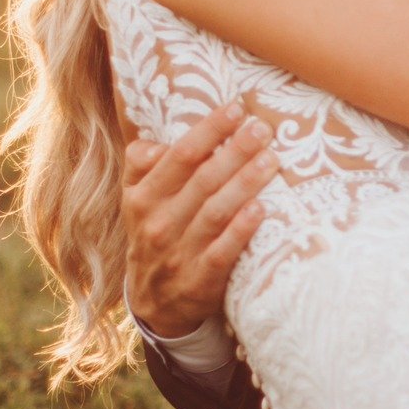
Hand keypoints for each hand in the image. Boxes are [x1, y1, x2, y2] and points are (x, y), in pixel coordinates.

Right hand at [122, 104, 275, 338]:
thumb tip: (155, 141)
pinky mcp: (200, 281)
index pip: (179, 156)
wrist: (154, 301)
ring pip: (215, 212)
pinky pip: (223, 252)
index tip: (236, 108)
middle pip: (202, 180)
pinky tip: (261, 208)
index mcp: (144, 198)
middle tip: (263, 128)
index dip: (208, 130)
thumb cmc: (155, 232)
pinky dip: (241, 230)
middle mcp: (159, 223)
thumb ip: (141, 164)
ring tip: (271, 159)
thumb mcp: (137, 199)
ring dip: (244, 183)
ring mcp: (179, 253)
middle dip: (234, 150)